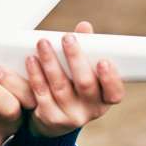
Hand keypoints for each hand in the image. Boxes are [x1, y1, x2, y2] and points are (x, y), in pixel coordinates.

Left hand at [25, 21, 124, 137]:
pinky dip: (35, 75)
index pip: (114, 92)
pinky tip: (31, 60)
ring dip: (50, 62)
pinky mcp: (50, 117)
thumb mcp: (83, 72)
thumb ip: (86, 50)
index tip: (103, 61)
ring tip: (43, 43)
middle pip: (85, 84)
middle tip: (67, 38)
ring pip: (60, 86)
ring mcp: (70, 116)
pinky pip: (41, 93)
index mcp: (104, 98)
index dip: (110, 78)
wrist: (52, 119)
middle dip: (76, 58)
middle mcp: (91, 110)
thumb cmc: (72, 88)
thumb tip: (84, 26)